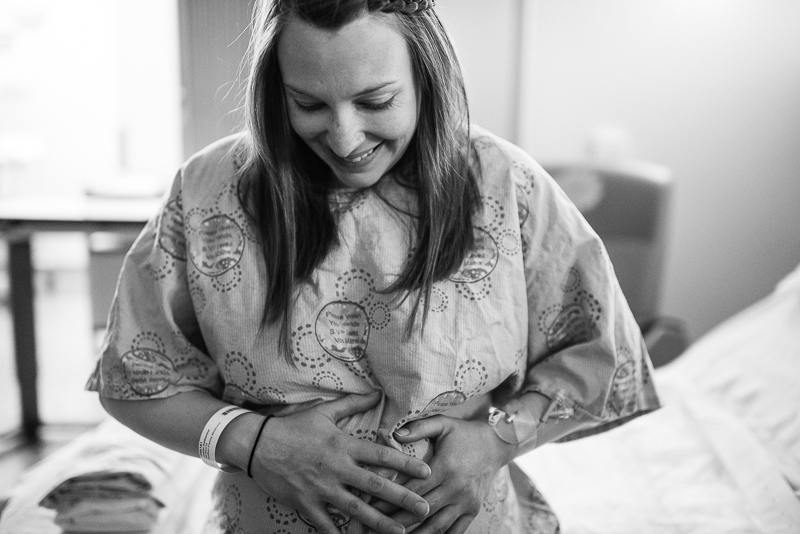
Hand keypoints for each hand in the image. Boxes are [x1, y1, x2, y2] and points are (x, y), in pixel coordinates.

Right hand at [249, 391, 430, 533]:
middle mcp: (336, 468)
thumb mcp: (325, 411)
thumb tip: (378, 393)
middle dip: (402, 499)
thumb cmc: (294, 427)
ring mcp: (321, 488)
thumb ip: (353, 404)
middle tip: (425, 508)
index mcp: (343, 445)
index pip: (381, 456)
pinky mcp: (305, 503)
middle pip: (375, 486)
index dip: (406, 464)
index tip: (427, 472)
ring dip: (380, 523)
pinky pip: (325, 523)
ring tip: (402, 532)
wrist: (257, 444)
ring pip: (356, 509)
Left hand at [378, 415, 517, 533]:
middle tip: (373, 527)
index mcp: (445, 467)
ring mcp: (466, 502)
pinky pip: (454, 531)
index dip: (390, 499)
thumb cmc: (464, 433)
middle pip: (420, 510)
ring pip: (436, 526)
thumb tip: (395, 434)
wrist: (496, 444)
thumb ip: (419, 427)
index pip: (412, 489)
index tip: (370, 506)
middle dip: (395, 521)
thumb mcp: (443, 424)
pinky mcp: (473, 510)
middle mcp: (456, 488)